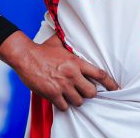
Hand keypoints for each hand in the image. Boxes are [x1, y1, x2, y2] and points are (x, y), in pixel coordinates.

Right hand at [0, 31, 119, 110]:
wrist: (25, 56)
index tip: (115, 88)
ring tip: (70, 95)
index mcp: (76, 62)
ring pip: (79, 101)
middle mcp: (72, 74)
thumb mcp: (60, 43)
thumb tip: (76, 32)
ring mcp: (62, 85)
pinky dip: (63, 105)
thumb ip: (70, 42)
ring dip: (75, 100)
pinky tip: (60, 99)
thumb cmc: (42, 50)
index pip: (99, 74)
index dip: (109, 83)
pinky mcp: (52, 93)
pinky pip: (64, 106)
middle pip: (91, 92)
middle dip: (89, 93)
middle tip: (84, 91)